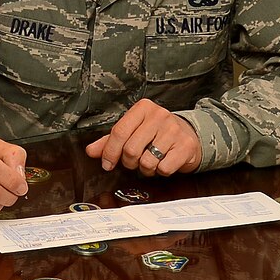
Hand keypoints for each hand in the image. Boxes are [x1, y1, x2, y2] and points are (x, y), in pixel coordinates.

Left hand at [85, 99, 200, 175]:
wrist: (188, 134)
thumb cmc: (156, 133)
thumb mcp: (133, 131)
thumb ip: (110, 141)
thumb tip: (90, 151)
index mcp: (143, 108)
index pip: (119, 132)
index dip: (110, 152)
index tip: (107, 164)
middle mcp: (159, 115)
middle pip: (131, 149)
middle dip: (129, 162)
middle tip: (134, 161)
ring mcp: (174, 130)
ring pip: (146, 162)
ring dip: (145, 169)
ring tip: (151, 160)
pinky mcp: (186, 146)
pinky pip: (163, 168)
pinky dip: (160, 171)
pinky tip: (164, 161)